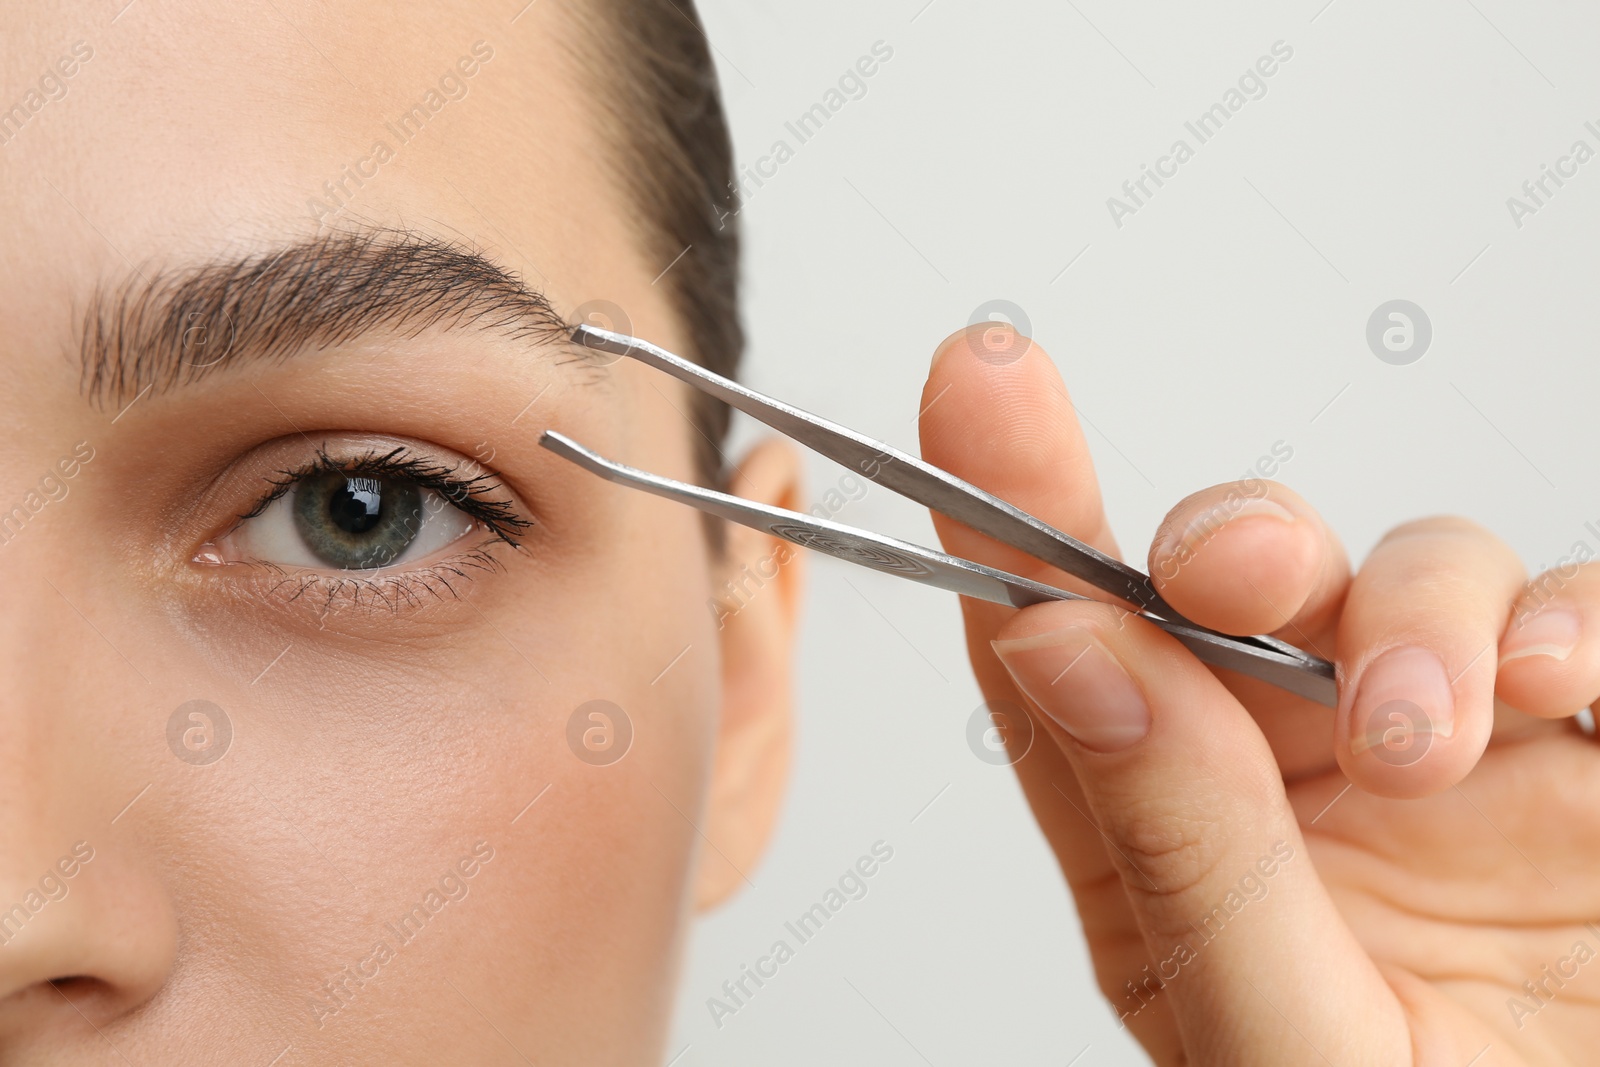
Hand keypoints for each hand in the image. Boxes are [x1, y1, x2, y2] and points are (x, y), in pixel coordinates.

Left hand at [920, 325, 1599, 1065]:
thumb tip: (1063, 650)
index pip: (1067, 655)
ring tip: (1421, 744)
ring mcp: (1442, 746)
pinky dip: (1566, 619)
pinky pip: (1574, 616)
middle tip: (1225, 571)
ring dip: (1408, 616)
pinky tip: (1544, 683)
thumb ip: (1182, 851)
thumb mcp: (1279, 1042)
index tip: (978, 383)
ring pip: (1399, 572)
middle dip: (1226, 541)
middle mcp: (1294, 776)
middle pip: (1230, 583)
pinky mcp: (1581, 748)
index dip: (1010, 509)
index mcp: (1169, 850)